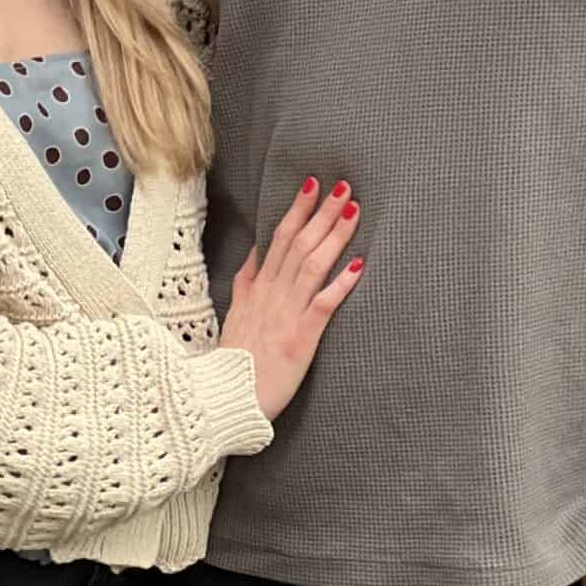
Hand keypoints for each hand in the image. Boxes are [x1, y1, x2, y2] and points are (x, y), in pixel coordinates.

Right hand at [218, 178, 364, 421]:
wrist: (225, 400)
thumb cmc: (235, 362)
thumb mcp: (235, 313)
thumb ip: (246, 282)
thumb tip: (255, 254)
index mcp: (257, 289)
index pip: (278, 239)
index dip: (296, 210)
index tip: (312, 185)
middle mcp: (272, 295)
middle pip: (298, 244)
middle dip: (321, 212)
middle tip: (342, 185)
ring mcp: (286, 315)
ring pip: (311, 265)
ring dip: (334, 235)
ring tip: (352, 210)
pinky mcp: (300, 338)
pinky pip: (323, 304)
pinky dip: (341, 282)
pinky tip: (360, 264)